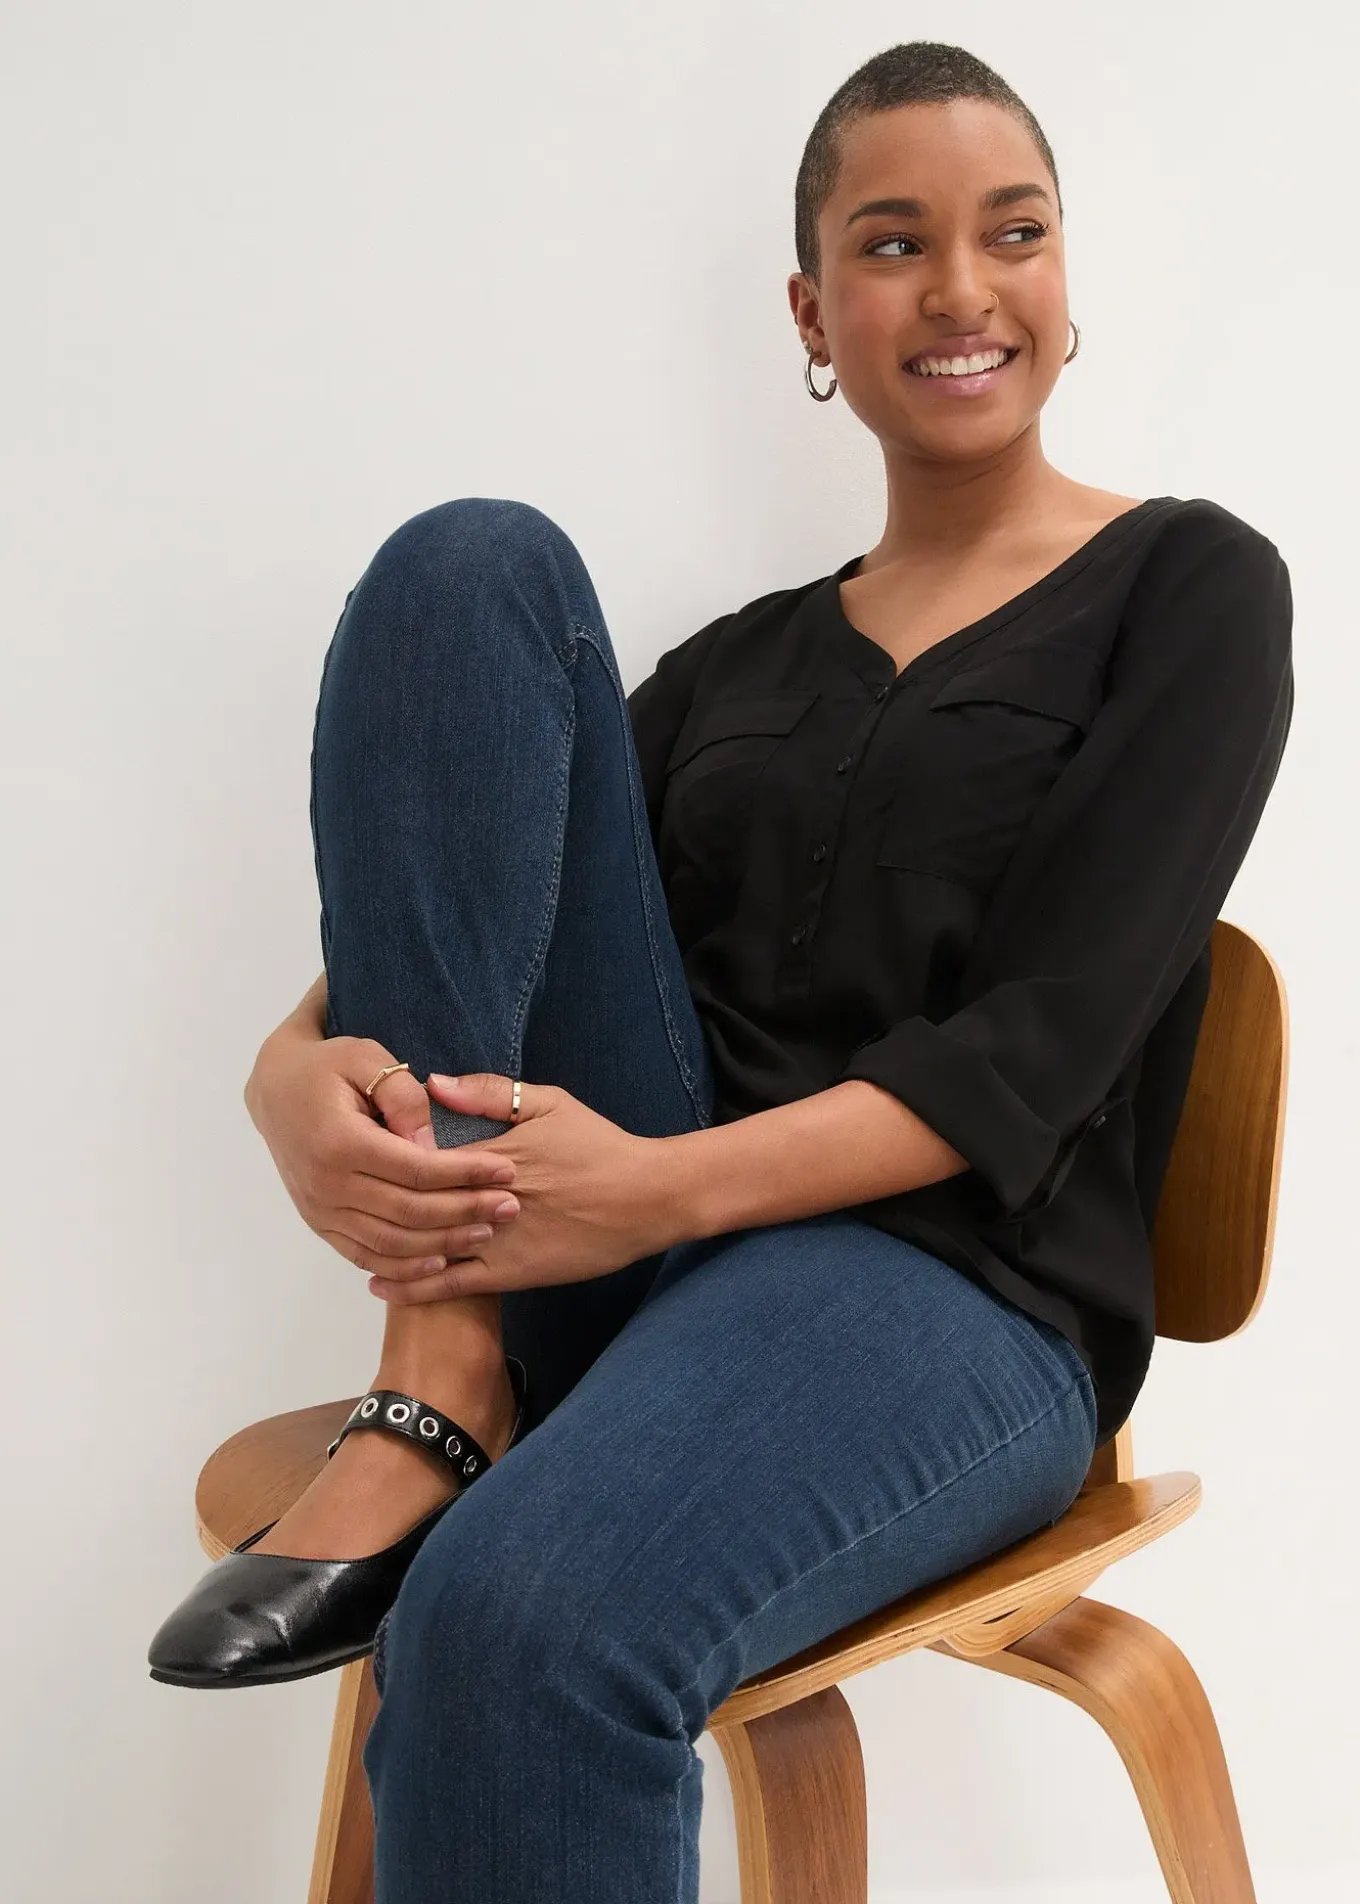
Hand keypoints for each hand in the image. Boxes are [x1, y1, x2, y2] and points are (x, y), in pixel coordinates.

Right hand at [243, 1029, 525, 1281]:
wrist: (274, 1090)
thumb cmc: (328, 1067)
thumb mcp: (366, 1058)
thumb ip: (403, 1096)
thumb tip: (433, 1144)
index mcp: (340, 1142)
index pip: (417, 1169)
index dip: (467, 1173)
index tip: (508, 1170)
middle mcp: (327, 1184)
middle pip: (409, 1212)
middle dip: (466, 1211)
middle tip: (510, 1207)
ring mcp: (319, 1210)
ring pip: (389, 1243)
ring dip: (442, 1244)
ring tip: (486, 1233)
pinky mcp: (319, 1224)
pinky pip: (363, 1256)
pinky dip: (403, 1267)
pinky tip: (440, 1263)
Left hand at [365, 1072, 675, 1303]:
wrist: (644, 1198)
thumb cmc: (598, 1145)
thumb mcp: (549, 1103)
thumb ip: (489, 1093)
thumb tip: (433, 1083)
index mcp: (490, 1154)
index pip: (421, 1157)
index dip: (385, 1157)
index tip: (351, 1149)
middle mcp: (486, 1201)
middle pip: (415, 1204)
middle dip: (373, 1201)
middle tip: (333, 1195)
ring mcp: (497, 1241)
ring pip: (425, 1248)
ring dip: (383, 1246)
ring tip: (347, 1240)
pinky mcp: (512, 1273)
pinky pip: (451, 1284)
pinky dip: (412, 1285)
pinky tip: (379, 1283)